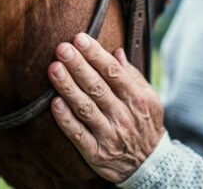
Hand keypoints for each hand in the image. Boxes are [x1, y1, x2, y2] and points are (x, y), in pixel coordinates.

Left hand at [48, 33, 164, 182]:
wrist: (149, 163)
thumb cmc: (145, 123)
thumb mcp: (148, 98)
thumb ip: (132, 75)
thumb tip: (117, 52)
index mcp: (136, 98)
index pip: (114, 72)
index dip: (95, 54)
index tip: (80, 38)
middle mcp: (123, 116)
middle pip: (97, 87)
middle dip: (78, 66)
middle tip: (62, 48)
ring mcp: (109, 135)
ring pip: (85, 108)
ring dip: (68, 87)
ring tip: (53, 69)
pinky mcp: (96, 153)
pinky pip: (78, 135)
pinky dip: (66, 119)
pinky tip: (54, 103)